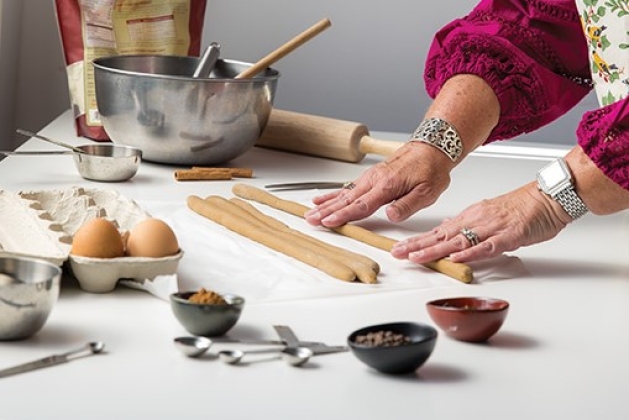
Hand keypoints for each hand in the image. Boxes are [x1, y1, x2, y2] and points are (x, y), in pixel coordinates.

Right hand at [304, 142, 454, 226]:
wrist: (432, 148)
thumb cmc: (431, 170)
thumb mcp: (427, 192)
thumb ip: (407, 205)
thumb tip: (390, 216)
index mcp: (387, 186)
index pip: (361, 205)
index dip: (344, 215)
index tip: (329, 221)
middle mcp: (375, 180)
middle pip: (347, 199)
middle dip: (327, 211)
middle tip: (311, 219)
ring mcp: (370, 177)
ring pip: (344, 193)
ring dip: (326, 204)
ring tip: (310, 212)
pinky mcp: (370, 177)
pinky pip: (348, 187)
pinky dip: (333, 193)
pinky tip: (322, 199)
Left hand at [391, 182, 570, 263]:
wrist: (548, 197)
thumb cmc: (522, 207)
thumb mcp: (486, 214)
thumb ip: (465, 224)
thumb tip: (445, 230)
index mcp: (470, 217)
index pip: (437, 232)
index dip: (417, 241)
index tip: (399, 249)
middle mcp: (476, 221)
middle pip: (442, 236)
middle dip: (418, 246)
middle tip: (397, 254)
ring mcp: (491, 229)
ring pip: (458, 242)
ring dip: (436, 250)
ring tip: (416, 257)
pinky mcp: (509, 236)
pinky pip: (487, 247)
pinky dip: (471, 254)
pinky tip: (456, 259)